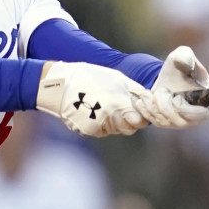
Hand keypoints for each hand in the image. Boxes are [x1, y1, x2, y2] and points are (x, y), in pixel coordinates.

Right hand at [36, 62, 150, 136]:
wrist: (60, 85)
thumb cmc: (90, 76)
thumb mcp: (116, 77)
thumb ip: (134, 90)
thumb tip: (148, 97)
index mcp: (118, 103)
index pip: (140, 121)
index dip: (141, 116)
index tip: (137, 109)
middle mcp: (109, 118)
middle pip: (129, 128)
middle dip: (129, 120)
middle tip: (122, 107)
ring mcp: (97, 127)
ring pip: (116, 130)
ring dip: (116, 122)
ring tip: (105, 106)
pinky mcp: (88, 131)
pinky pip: (102, 131)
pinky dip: (103, 124)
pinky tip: (95, 111)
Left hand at [141, 46, 208, 128]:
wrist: (166, 76)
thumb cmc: (179, 67)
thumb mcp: (182, 56)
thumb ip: (186, 56)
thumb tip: (186, 62)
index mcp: (205, 103)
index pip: (198, 115)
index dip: (182, 107)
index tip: (174, 96)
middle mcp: (194, 118)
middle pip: (178, 121)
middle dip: (163, 104)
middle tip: (160, 90)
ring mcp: (179, 123)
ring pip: (163, 121)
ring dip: (152, 105)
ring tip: (147, 93)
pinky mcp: (166, 124)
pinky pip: (154, 122)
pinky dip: (146, 110)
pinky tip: (143, 99)